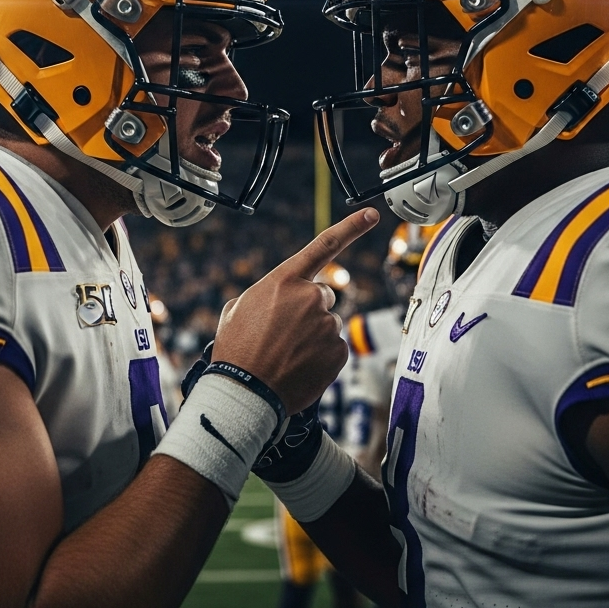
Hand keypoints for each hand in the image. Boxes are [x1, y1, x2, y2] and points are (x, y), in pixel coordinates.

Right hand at [213, 208, 379, 415]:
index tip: (371, 214)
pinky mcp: (339, 350)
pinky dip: (321, 358)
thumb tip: (279, 301)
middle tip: (284, 334)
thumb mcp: (238, 310)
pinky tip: (300, 366)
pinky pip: (335, 348)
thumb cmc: (237, 351)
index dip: (351, 227)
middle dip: (309, 310)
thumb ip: (266, 295)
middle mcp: (311, 297)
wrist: (245, 392)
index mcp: (284, 281)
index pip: (324, 245)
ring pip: (328, 325)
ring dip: (313, 337)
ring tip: (286, 354)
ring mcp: (328, 324)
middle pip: (323, 295)